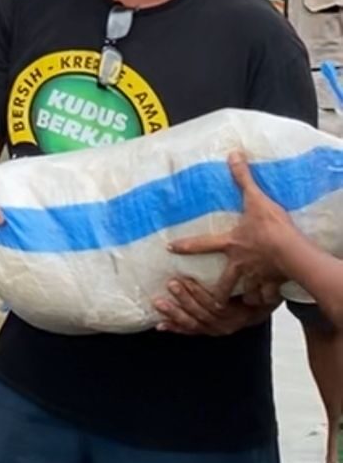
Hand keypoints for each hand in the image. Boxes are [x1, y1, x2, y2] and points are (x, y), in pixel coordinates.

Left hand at [153, 275, 276, 335]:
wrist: (260, 308)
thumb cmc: (254, 291)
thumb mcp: (254, 281)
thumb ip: (245, 270)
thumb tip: (247, 242)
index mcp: (240, 310)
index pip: (217, 304)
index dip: (200, 293)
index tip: (186, 279)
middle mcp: (229, 323)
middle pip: (203, 312)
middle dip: (185, 299)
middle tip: (171, 284)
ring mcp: (217, 329)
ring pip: (194, 323)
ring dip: (175, 313)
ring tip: (159, 302)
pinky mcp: (207, 331)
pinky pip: (190, 331)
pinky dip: (175, 328)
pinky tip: (160, 324)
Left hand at [169, 151, 294, 290]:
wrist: (292, 253)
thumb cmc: (271, 228)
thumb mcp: (256, 200)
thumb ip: (243, 179)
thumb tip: (233, 155)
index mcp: (231, 244)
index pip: (202, 244)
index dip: (185, 245)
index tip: (170, 248)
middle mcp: (239, 264)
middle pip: (222, 282)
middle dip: (213, 292)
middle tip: (207, 299)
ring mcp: (254, 277)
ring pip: (243, 294)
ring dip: (239, 300)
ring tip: (235, 307)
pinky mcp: (271, 285)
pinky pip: (265, 298)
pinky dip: (265, 301)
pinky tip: (264, 304)